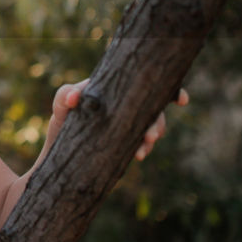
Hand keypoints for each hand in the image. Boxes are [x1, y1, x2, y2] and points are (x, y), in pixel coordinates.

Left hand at [48, 80, 188, 160]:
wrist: (59, 154)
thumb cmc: (63, 122)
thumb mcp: (61, 107)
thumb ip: (65, 96)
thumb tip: (75, 98)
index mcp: (117, 91)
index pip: (144, 85)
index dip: (169, 90)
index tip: (182, 100)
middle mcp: (128, 107)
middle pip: (154, 108)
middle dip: (158, 122)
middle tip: (151, 136)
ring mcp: (130, 126)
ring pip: (151, 127)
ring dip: (152, 136)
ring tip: (142, 150)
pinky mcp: (128, 144)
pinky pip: (143, 144)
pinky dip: (144, 148)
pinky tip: (138, 155)